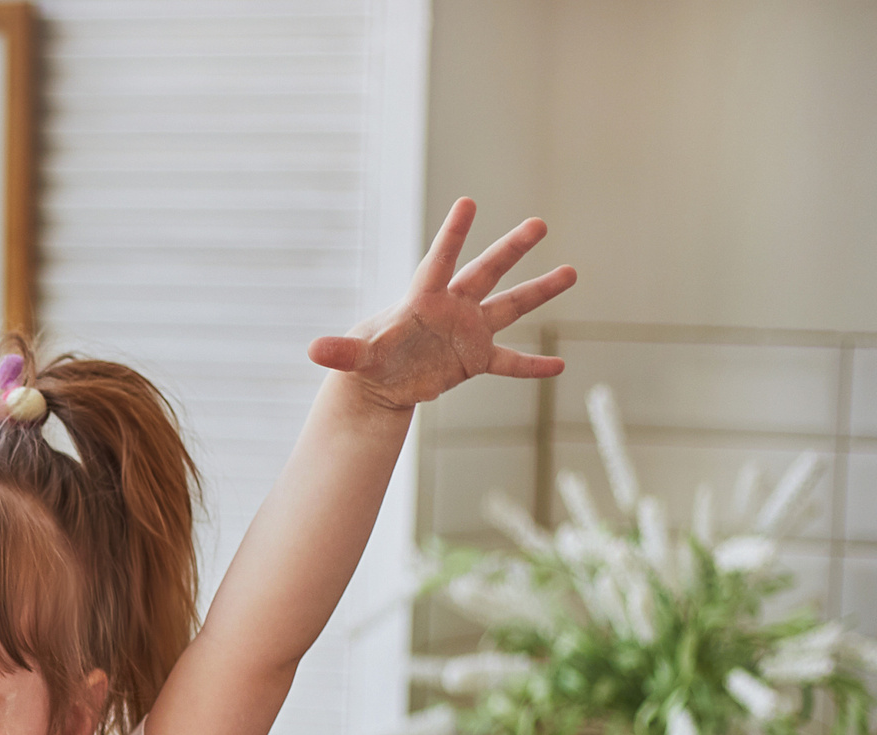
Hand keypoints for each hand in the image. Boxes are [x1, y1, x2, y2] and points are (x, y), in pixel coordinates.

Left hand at [309, 198, 575, 411]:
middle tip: (538, 223)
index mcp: (423, 299)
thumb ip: (341, 352)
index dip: (452, 234)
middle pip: (486, 271)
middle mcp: (453, 307)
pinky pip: (511, 361)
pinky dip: (532, 366)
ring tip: (571, 271)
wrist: (384, 380)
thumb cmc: (369, 358)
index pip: (439, 261)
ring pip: (510, 306)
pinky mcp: (476, 358)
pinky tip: (560, 366)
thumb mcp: (356, 358)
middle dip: (511, 249)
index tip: (467, 202)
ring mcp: (469, 331)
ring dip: (540, 291)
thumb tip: (313, 350)